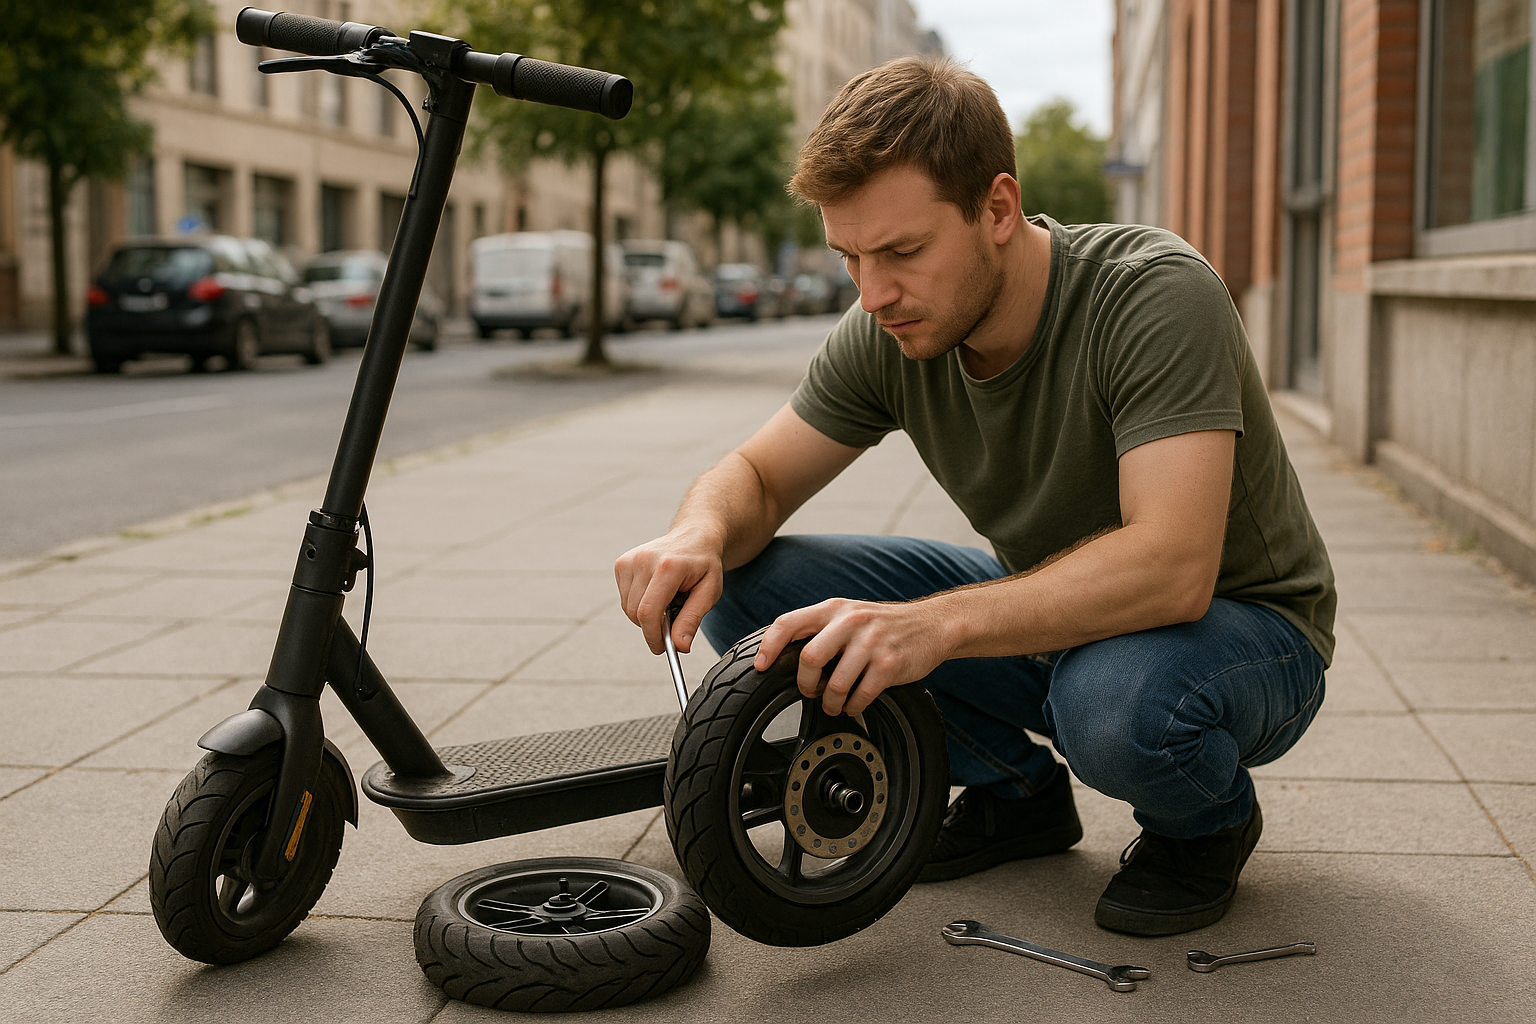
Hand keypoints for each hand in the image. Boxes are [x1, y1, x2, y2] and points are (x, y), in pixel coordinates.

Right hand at [614, 528, 723, 654]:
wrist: (694, 536)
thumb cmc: (704, 565)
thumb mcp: (709, 593)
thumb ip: (692, 619)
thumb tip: (680, 647)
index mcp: (668, 567)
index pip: (649, 612)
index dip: (653, 636)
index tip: (662, 648)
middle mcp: (644, 560)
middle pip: (635, 613)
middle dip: (652, 627)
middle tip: (672, 623)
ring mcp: (629, 560)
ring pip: (627, 608)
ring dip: (645, 615)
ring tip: (667, 600)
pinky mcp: (621, 563)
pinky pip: (624, 598)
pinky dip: (638, 603)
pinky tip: (656, 592)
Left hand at [754, 598, 952, 715]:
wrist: (932, 625)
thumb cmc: (883, 625)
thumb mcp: (849, 615)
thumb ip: (821, 629)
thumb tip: (784, 655)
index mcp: (834, 609)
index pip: (789, 623)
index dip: (769, 647)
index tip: (761, 667)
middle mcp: (850, 622)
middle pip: (809, 658)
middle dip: (805, 684)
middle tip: (812, 691)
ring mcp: (871, 643)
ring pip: (834, 684)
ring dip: (831, 703)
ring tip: (835, 704)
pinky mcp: (889, 665)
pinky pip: (860, 697)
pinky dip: (853, 707)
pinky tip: (855, 704)